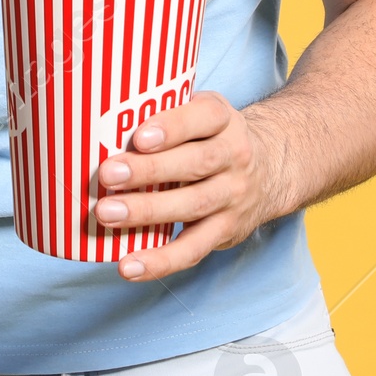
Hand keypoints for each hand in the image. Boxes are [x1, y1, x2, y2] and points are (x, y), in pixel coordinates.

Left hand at [92, 92, 282, 281]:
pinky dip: (161, 261)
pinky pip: (194, 249)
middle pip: (194, 164)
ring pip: (192, 205)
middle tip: (108, 174)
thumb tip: (103, 121)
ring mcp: (233, 196)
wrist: (271, 168)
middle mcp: (234, 156)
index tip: (139, 136)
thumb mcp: (201, 109)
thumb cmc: (213, 134)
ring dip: (147, 212)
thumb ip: (166, 110)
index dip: (172, 127)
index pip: (203, 118)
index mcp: (223, 119)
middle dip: (149, 170)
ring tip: (107, 214)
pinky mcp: (226, 231)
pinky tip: (129, 265)